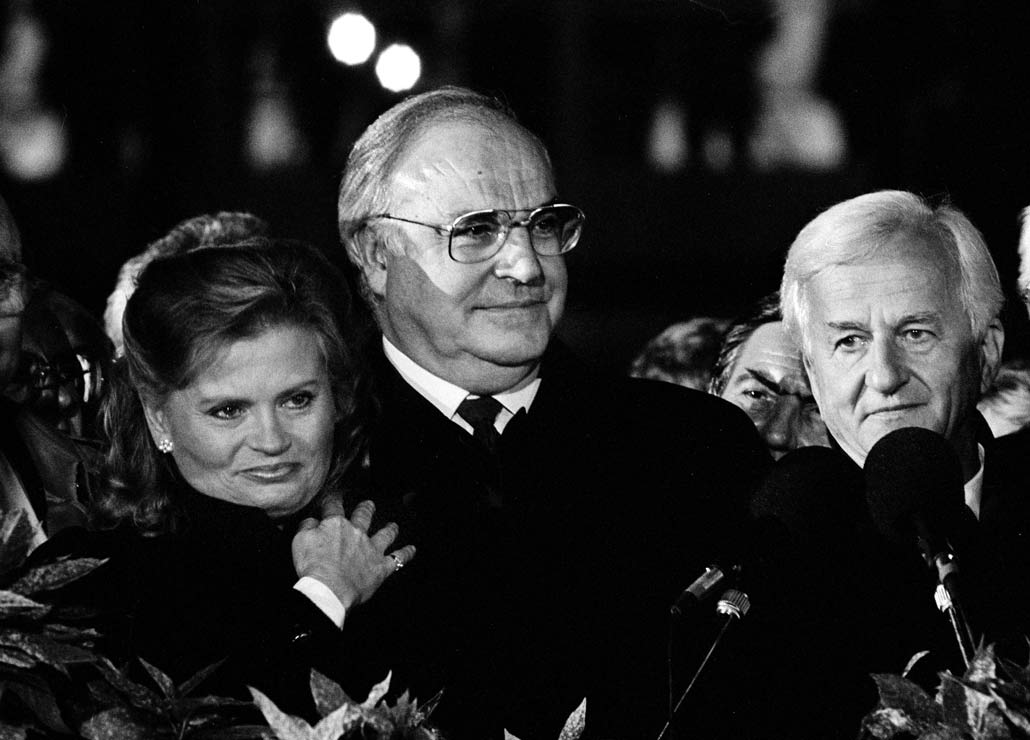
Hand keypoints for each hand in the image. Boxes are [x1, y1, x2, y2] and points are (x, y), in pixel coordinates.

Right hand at [292, 498, 415, 609]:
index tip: (334, 498)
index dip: (333, 500)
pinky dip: (406, 553)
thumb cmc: (312, 566)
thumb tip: (313, 520)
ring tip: (394, 525)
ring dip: (390, 529)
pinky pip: (398, 559)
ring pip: (384, 534)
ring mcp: (371, 550)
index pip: (334, 506)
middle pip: (363, 516)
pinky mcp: (380, 567)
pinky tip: (412, 549)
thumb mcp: (300, 541)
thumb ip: (307, 526)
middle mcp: (357, 533)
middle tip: (368, 504)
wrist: (329, 589)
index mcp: (335, 525)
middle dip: (366, 509)